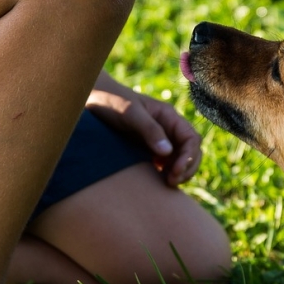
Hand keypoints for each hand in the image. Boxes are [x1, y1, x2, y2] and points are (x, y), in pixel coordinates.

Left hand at [86, 72, 201, 186]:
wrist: (91, 99)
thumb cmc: (111, 101)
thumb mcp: (130, 113)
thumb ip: (150, 130)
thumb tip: (167, 152)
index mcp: (169, 117)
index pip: (191, 139)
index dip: (189, 157)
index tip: (176, 171)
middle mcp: (168, 128)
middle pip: (191, 151)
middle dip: (187, 168)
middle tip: (172, 182)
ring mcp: (159, 139)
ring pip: (180, 159)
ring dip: (179, 173)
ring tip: (167, 184)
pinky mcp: (148, 149)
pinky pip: (165, 164)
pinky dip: (166, 173)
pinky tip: (157, 182)